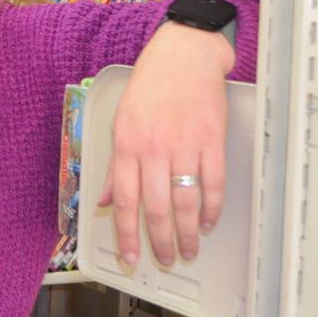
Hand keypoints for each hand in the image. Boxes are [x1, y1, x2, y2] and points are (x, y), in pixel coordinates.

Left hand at [99, 22, 234, 267]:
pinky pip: (213, 184)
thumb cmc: (149, 88)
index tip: (129, 258)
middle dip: (161, 241)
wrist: (183, 57)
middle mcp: (154, 149)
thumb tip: (104, 200)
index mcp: (127, 146)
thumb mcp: (120, 123)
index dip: (126, 234)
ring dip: (188, 233)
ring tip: (189, 249)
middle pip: (156, 208)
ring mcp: (185, 146)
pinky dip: (212, 208)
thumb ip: (115, 166)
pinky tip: (209, 223)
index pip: (124, 201)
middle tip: (166, 259)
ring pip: (186, 202)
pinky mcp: (212, 141)